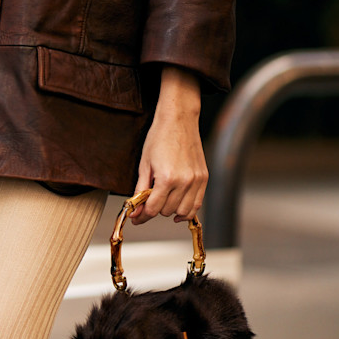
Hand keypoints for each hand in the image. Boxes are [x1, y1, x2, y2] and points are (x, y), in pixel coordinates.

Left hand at [128, 66, 206, 223]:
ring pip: (183, 212)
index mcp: (167, 178)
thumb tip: (134, 211)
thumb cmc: (159, 138)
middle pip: (166, 211)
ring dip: (170, 210)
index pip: (153, 209)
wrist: (178, 120)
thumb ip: (140, 191)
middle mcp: (184, 182)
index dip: (142, 215)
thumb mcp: (144, 165)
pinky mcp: (204, 178)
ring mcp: (196, 181)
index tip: (137, 217)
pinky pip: (197, 204)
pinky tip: (178, 209)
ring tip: (163, 201)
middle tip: (147, 201)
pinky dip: (187, 210)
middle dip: (154, 209)